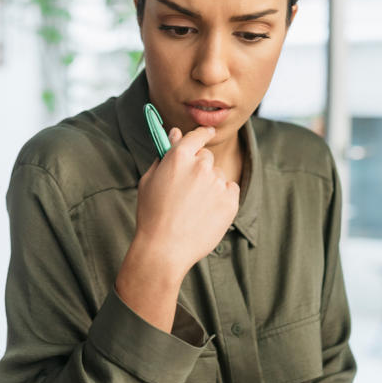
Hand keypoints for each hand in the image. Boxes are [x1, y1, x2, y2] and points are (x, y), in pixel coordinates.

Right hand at [132, 126, 239, 272]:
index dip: (203, 134)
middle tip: (187, 189)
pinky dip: (222, 198)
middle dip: (199, 167)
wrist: (164, 249)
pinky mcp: (230, 201)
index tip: (207, 134)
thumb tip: (176, 134)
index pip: (197, 136)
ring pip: (218, 176)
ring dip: (210, 185)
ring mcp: (217, 183)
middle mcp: (201, 166)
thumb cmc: (152, 215)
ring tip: (193, 208)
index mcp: (180, 156)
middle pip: (207, 157)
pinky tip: (206, 213)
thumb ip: (165, 154)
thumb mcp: (150, 180)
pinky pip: (231, 190)